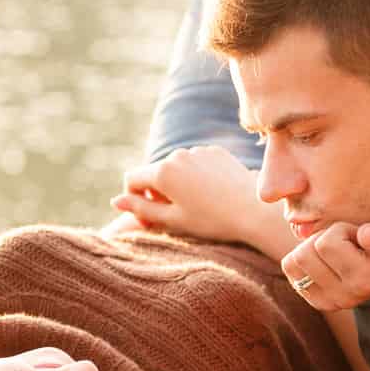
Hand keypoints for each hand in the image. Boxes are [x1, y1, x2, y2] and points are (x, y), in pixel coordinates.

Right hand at [111, 146, 289, 257]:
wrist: (253, 210)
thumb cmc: (211, 220)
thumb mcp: (172, 220)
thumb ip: (141, 209)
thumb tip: (116, 201)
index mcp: (162, 172)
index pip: (132, 180)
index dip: (134, 200)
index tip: (148, 218)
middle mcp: (177, 154)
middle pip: (154, 173)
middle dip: (156, 193)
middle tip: (173, 216)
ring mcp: (197, 150)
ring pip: (175, 168)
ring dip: (176, 184)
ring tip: (196, 205)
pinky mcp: (215, 151)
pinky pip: (195, 163)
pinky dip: (195, 176)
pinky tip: (211, 194)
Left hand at [279, 216, 369, 312]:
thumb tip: (365, 237)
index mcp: (368, 277)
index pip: (329, 243)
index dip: (342, 232)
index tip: (363, 235)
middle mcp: (350, 294)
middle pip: (311, 247)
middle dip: (330, 233)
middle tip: (353, 238)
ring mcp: (333, 302)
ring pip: (298, 257)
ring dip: (316, 245)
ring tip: (342, 247)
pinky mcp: (318, 302)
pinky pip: (291, 268)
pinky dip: (304, 258)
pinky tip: (329, 260)